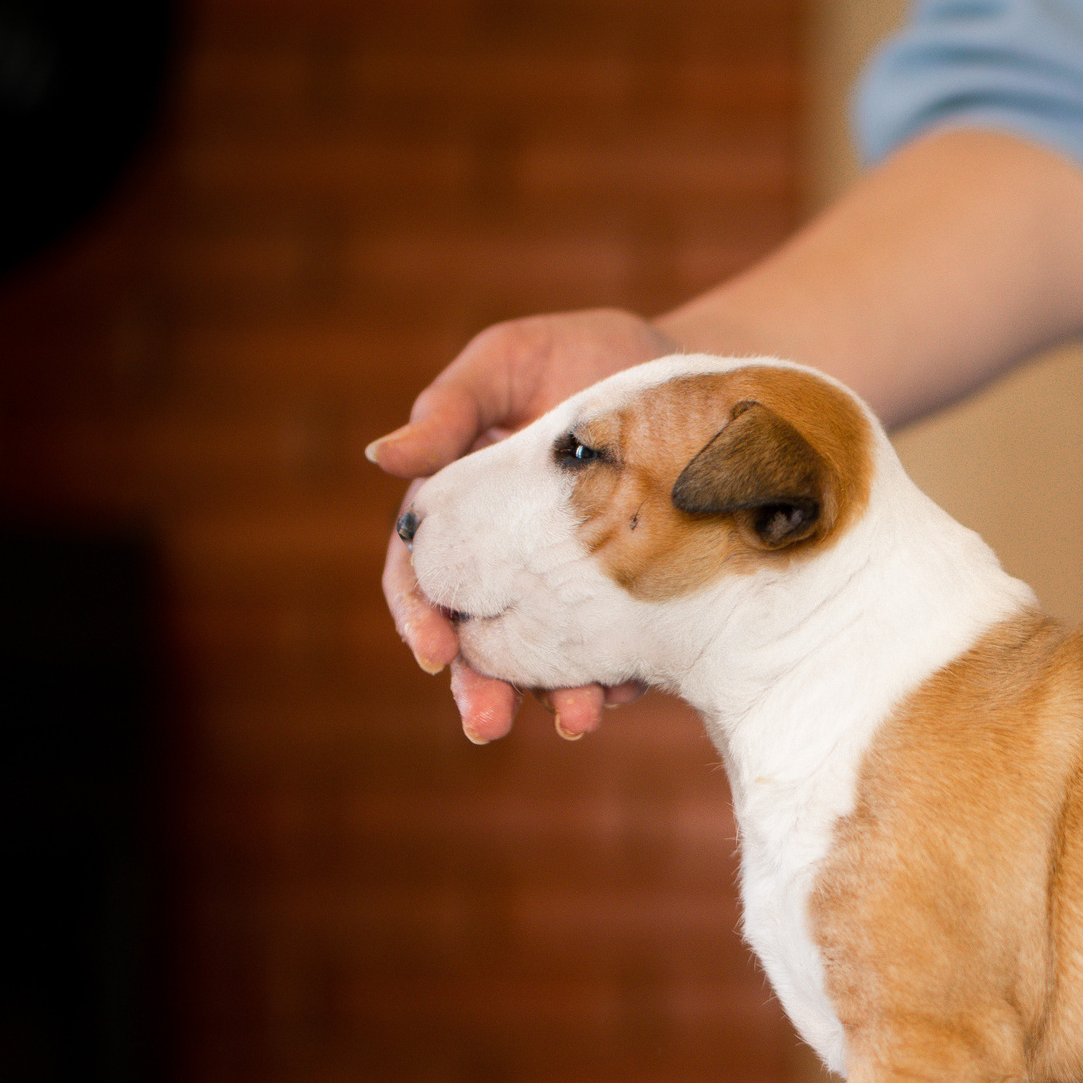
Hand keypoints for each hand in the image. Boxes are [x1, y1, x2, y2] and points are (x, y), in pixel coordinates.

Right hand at [371, 308, 673, 742]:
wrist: (703, 377)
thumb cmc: (589, 356)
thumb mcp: (512, 362)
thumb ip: (448, 409)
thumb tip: (379, 458)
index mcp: (469, 511)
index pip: (427, 574)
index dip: (422, 614)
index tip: (434, 651)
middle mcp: (521, 562)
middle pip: (487, 636)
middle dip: (483, 684)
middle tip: (487, 726)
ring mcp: (585, 589)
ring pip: (555, 656)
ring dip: (557, 695)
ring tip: (575, 721)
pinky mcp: (645, 604)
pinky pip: (627, 650)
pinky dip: (622, 675)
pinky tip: (626, 693)